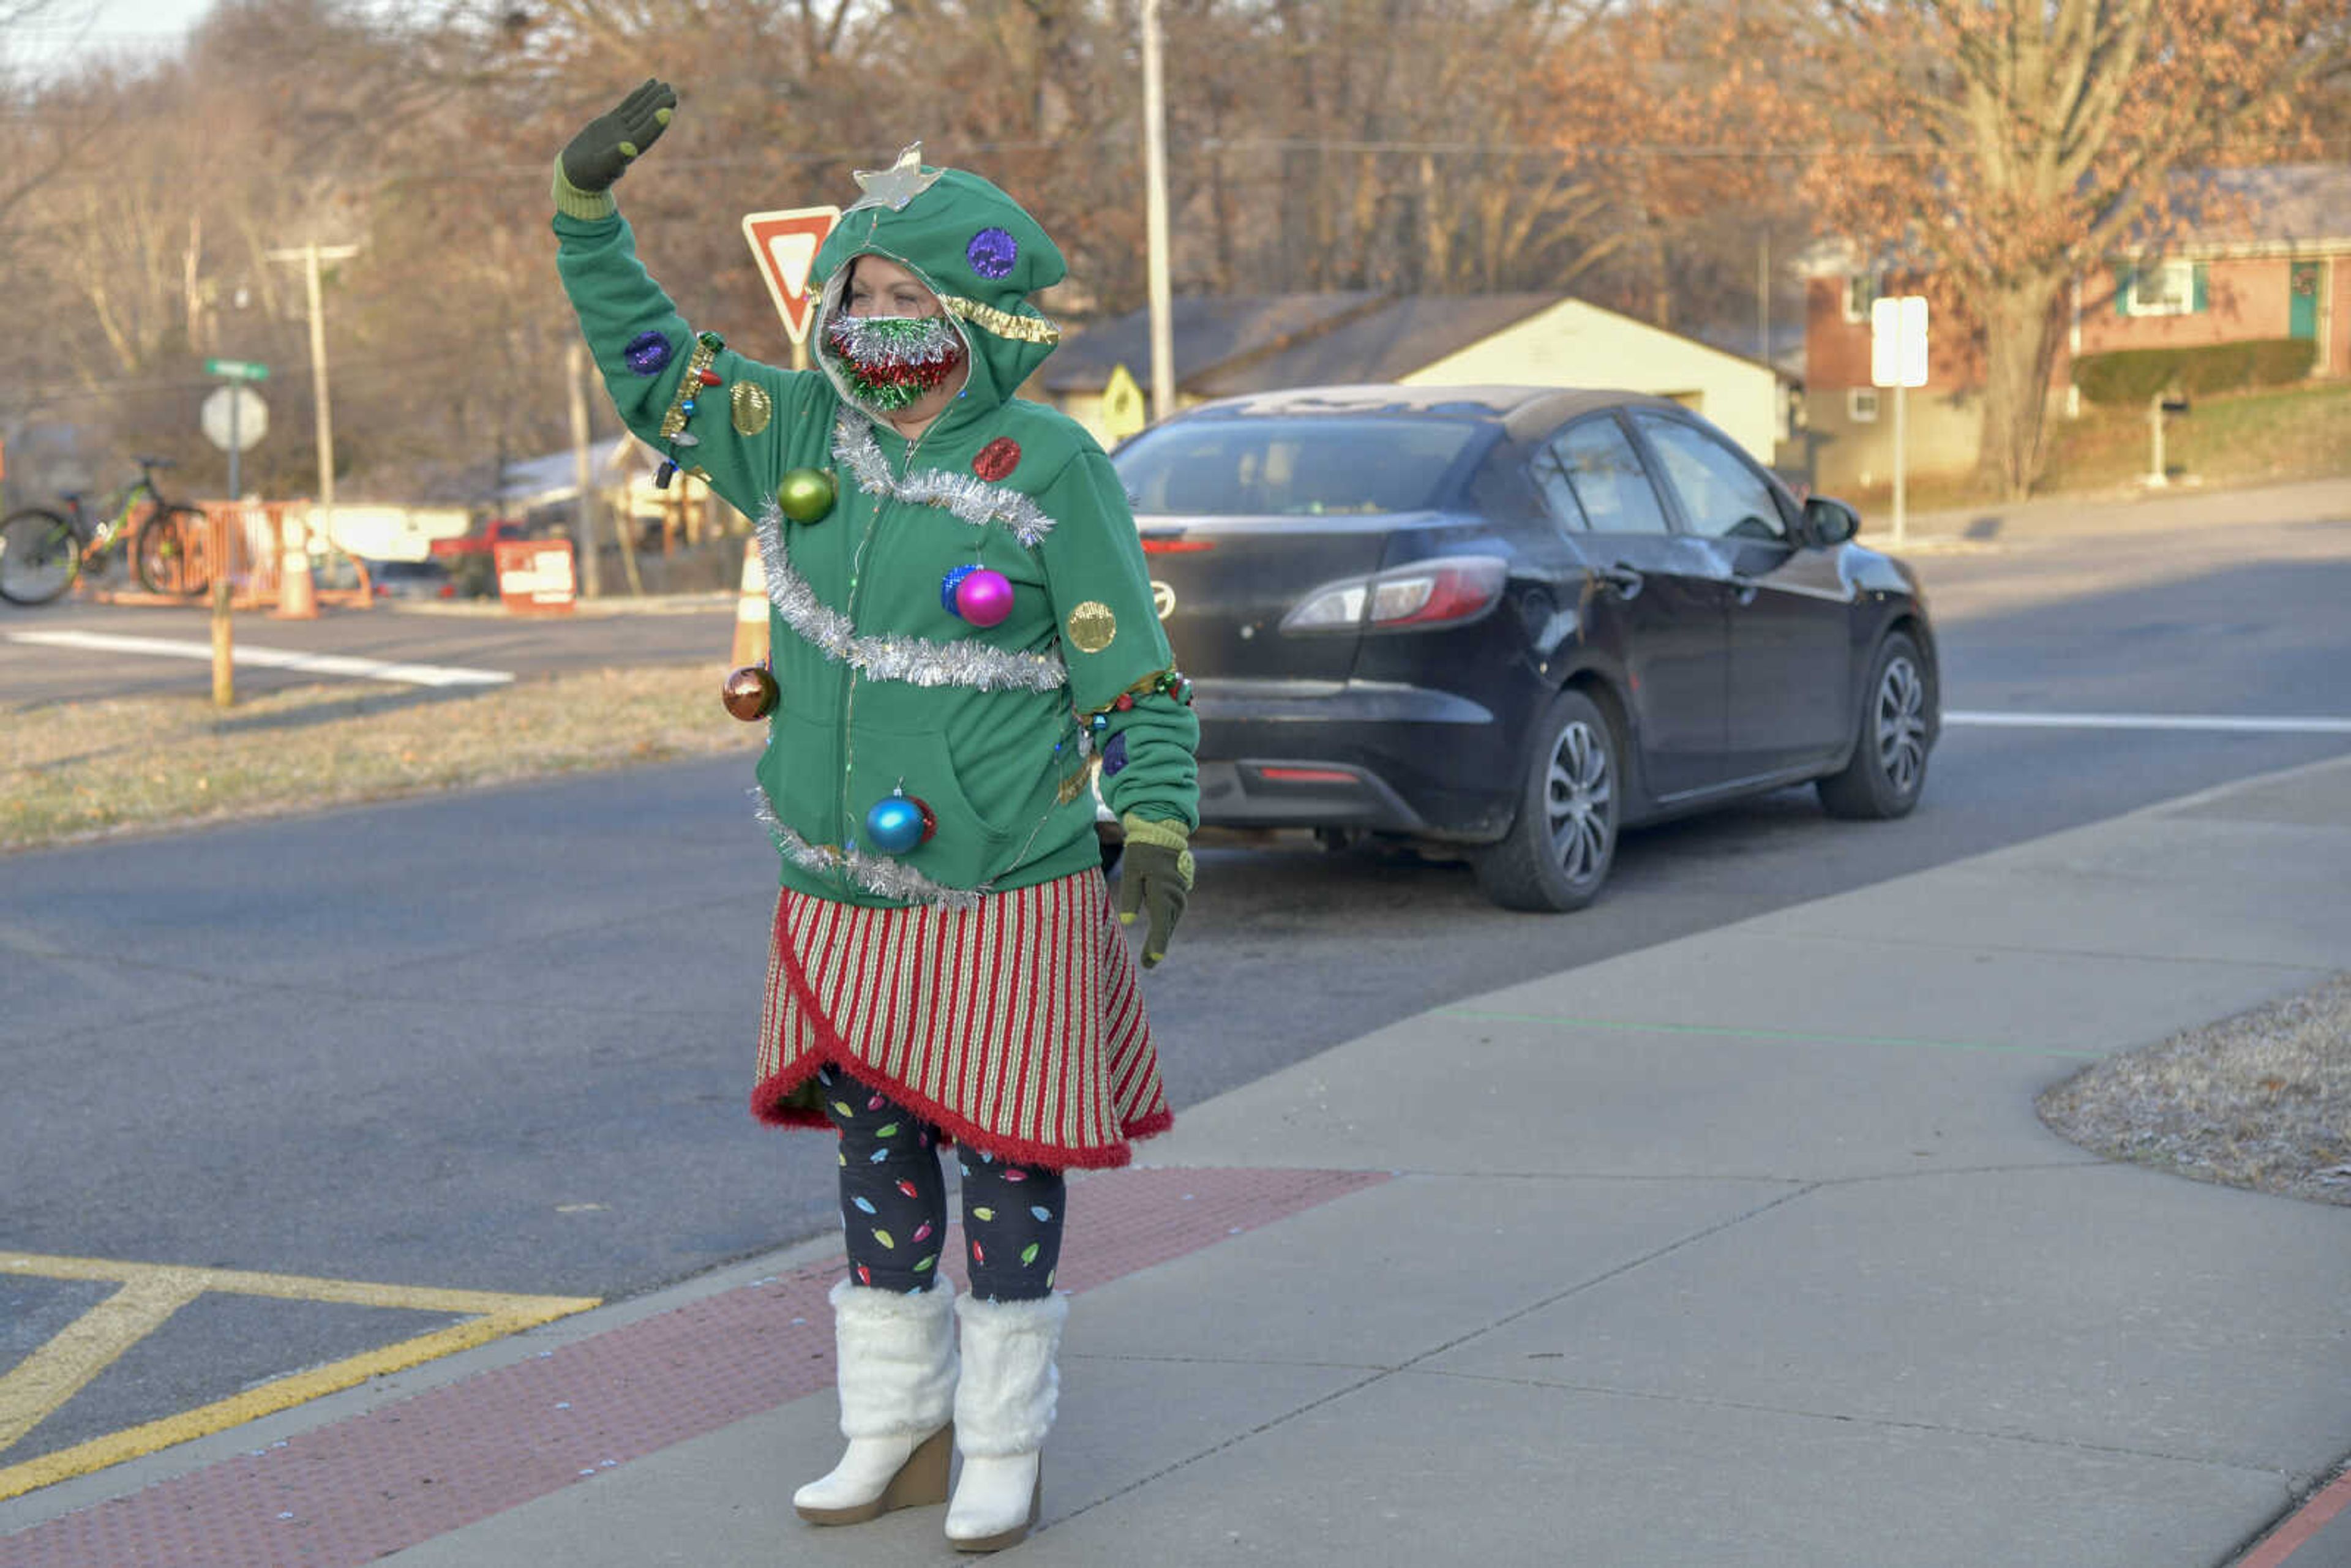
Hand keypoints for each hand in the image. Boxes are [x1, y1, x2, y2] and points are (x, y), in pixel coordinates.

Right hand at [560, 78, 676, 193]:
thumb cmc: (589, 175)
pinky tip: (649, 85)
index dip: (656, 123)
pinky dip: (638, 96)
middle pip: (646, 119)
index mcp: (629, 151)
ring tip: (665, 85)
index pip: (646, 134)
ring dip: (652, 98)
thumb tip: (630, 149)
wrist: (577, 173)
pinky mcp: (612, 123)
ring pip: (639, 110)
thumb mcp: (601, 167)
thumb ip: (615, 158)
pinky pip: (628, 106)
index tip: (668, 110)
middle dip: (658, 106)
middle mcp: (629, 138)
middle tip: (672, 92)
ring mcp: (622, 129)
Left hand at [1116, 814, 1192, 967]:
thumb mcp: (1131, 872)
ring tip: (1150, 957)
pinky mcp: (1179, 894)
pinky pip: (1172, 914)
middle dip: (1157, 947)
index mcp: (1161, 892)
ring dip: (1162, 937)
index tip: (1152, 962)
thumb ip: (1130, 896)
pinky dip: (1165, 925)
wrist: (1162, 834)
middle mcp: (1174, 897)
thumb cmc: (1142, 853)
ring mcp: (1180, 896)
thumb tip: (1128, 922)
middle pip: (1166, 928)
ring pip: (1170, 922)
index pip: (1160, 925)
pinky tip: (1158, 935)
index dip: (1156, 945)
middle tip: (1147, 965)